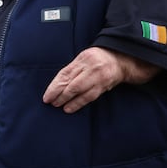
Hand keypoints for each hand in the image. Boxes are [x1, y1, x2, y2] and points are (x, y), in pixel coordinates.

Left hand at [43, 46, 159, 112]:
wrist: (119, 60)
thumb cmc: (96, 59)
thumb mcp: (82, 59)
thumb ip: (71, 70)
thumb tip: (55, 86)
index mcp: (83, 59)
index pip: (65, 74)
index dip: (54, 86)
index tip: (47, 96)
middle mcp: (91, 68)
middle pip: (72, 84)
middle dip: (60, 95)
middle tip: (51, 102)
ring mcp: (99, 78)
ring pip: (81, 92)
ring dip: (69, 101)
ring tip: (59, 106)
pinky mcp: (104, 86)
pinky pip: (90, 96)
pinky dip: (79, 103)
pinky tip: (70, 108)